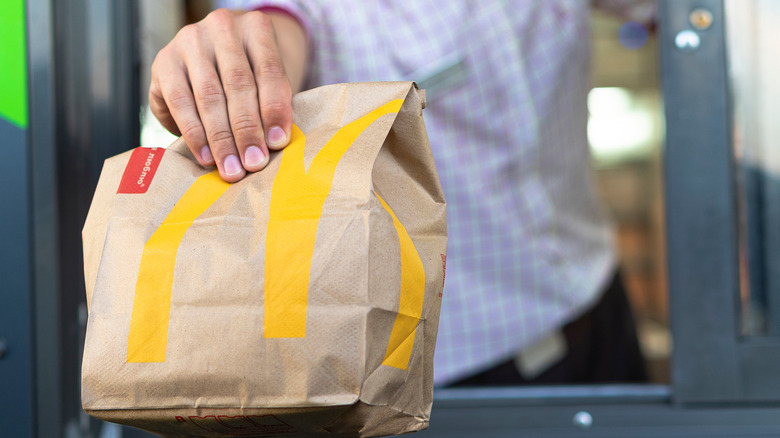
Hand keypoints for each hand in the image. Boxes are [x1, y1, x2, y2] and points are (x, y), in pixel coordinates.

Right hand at [149, 8, 305, 181]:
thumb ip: (272, 105)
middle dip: (247, 130)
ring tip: (231, 168)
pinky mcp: (165, 61)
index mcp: (256, 28)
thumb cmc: (249, 76)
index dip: (274, 109)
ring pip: (209, 96)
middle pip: (238, 84)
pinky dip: (194, 134)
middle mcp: (222, 28)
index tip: (278, 143)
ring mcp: (190, 41)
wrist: (213, 57)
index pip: (269, 71)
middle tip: (253, 163)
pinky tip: (206, 157)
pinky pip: (180, 102)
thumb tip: (273, 145)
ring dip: (221, 138)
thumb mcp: (266, 82)